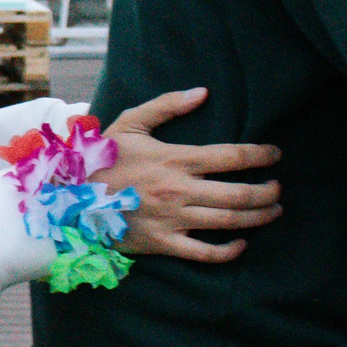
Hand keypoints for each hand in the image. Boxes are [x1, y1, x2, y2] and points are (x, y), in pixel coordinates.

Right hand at [96, 89, 282, 261]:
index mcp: (175, 159)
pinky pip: (204, 253)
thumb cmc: (100, 158)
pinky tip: (240, 244)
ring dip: (259, 217)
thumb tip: (203, 92)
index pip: (233, 156)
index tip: (275, 154)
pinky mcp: (161, 243)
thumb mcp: (129, 124)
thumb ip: (166, 105)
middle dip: (268, 191)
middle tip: (278, 188)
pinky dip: (228, 252)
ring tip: (272, 211)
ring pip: (229, 222)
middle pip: (240, 193)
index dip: (262, 154)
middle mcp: (179, 190)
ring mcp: (171, 219)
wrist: (68, 197)